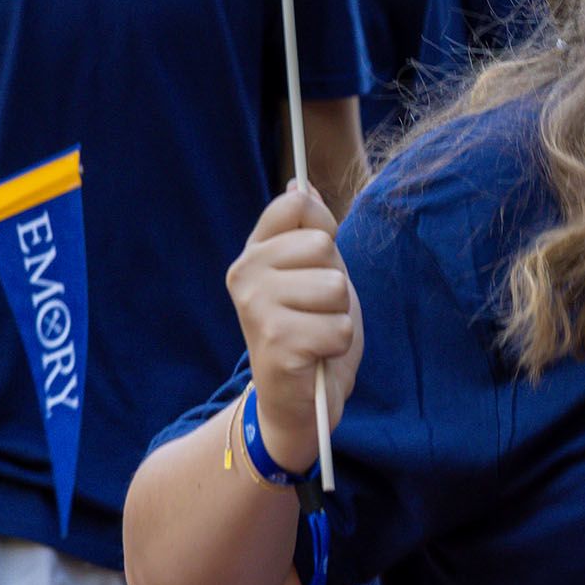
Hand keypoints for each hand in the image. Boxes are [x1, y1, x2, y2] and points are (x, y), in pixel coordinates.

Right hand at [227, 183, 360, 471]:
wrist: (299, 402)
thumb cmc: (311, 331)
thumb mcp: (315, 272)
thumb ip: (310, 229)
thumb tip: (300, 182)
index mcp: (254, 252)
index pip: (296, 204)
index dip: (323, 230)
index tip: (315, 264)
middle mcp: (245, 274)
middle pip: (324, 246)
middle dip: (336, 282)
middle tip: (316, 312)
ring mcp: (256, 308)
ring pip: (335, 288)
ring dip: (338, 316)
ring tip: (316, 334)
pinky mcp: (277, 343)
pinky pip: (338, 327)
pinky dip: (337, 345)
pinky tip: (315, 357)